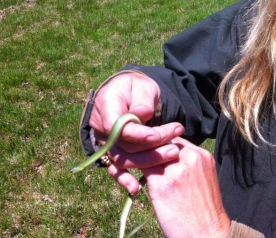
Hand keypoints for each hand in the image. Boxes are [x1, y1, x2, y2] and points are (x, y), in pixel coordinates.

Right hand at [89, 72, 184, 192]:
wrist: (133, 92)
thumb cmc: (138, 88)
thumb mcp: (142, 87)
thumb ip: (142, 100)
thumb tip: (142, 114)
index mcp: (106, 104)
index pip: (116, 125)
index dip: (136, 134)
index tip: (157, 136)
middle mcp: (100, 126)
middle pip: (123, 144)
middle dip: (150, 147)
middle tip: (174, 145)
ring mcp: (105, 141)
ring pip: (122, 158)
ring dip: (147, 161)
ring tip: (171, 155)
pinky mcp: (112, 152)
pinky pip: (115, 169)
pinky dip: (124, 179)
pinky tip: (136, 188)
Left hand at [142, 137, 230, 237]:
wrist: (207, 234)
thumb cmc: (204, 212)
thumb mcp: (203, 179)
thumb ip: (189, 165)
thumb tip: (169, 160)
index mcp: (202, 156)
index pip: (176, 139)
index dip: (162, 144)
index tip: (153, 151)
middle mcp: (190, 158)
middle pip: (163, 142)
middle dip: (151, 148)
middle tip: (138, 154)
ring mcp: (176, 170)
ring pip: (151, 152)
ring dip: (141, 156)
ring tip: (132, 162)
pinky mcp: (162, 184)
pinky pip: (142, 168)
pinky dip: (134, 169)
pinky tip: (129, 173)